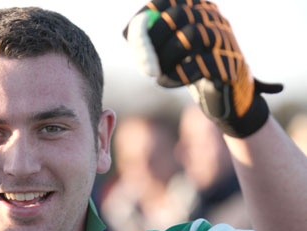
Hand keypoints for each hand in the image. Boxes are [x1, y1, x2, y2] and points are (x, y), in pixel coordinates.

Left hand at [124, 0, 282, 136]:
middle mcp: (213, 18)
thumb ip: (150, 41)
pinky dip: (177, 75)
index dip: (146, 14)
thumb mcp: (170, 49)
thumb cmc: (189, 67)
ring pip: (192, 35)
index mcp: (197, 9)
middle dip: (154, 38)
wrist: (222, 94)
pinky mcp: (229, 64)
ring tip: (155, 73)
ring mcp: (224, 39)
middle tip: (141, 60)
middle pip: (180, 14)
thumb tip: (129, 34)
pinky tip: (166, 82)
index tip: (129, 34)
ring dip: (166, 56)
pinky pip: (201, 64)